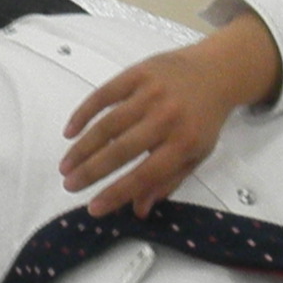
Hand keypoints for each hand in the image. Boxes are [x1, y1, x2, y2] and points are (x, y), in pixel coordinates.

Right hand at [61, 35, 260, 212]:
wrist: (216, 71)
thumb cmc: (204, 119)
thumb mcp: (195, 155)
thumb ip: (167, 182)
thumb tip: (138, 211)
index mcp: (184, 143)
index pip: (144, 174)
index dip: (116, 193)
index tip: (93, 208)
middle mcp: (166, 118)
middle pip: (121, 150)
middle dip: (91, 171)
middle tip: (69, 185)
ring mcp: (151, 93)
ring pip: (108, 124)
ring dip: (82, 147)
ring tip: (65, 166)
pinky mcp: (138, 73)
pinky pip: (104, 94)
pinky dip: (84, 113)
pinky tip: (70, 131)